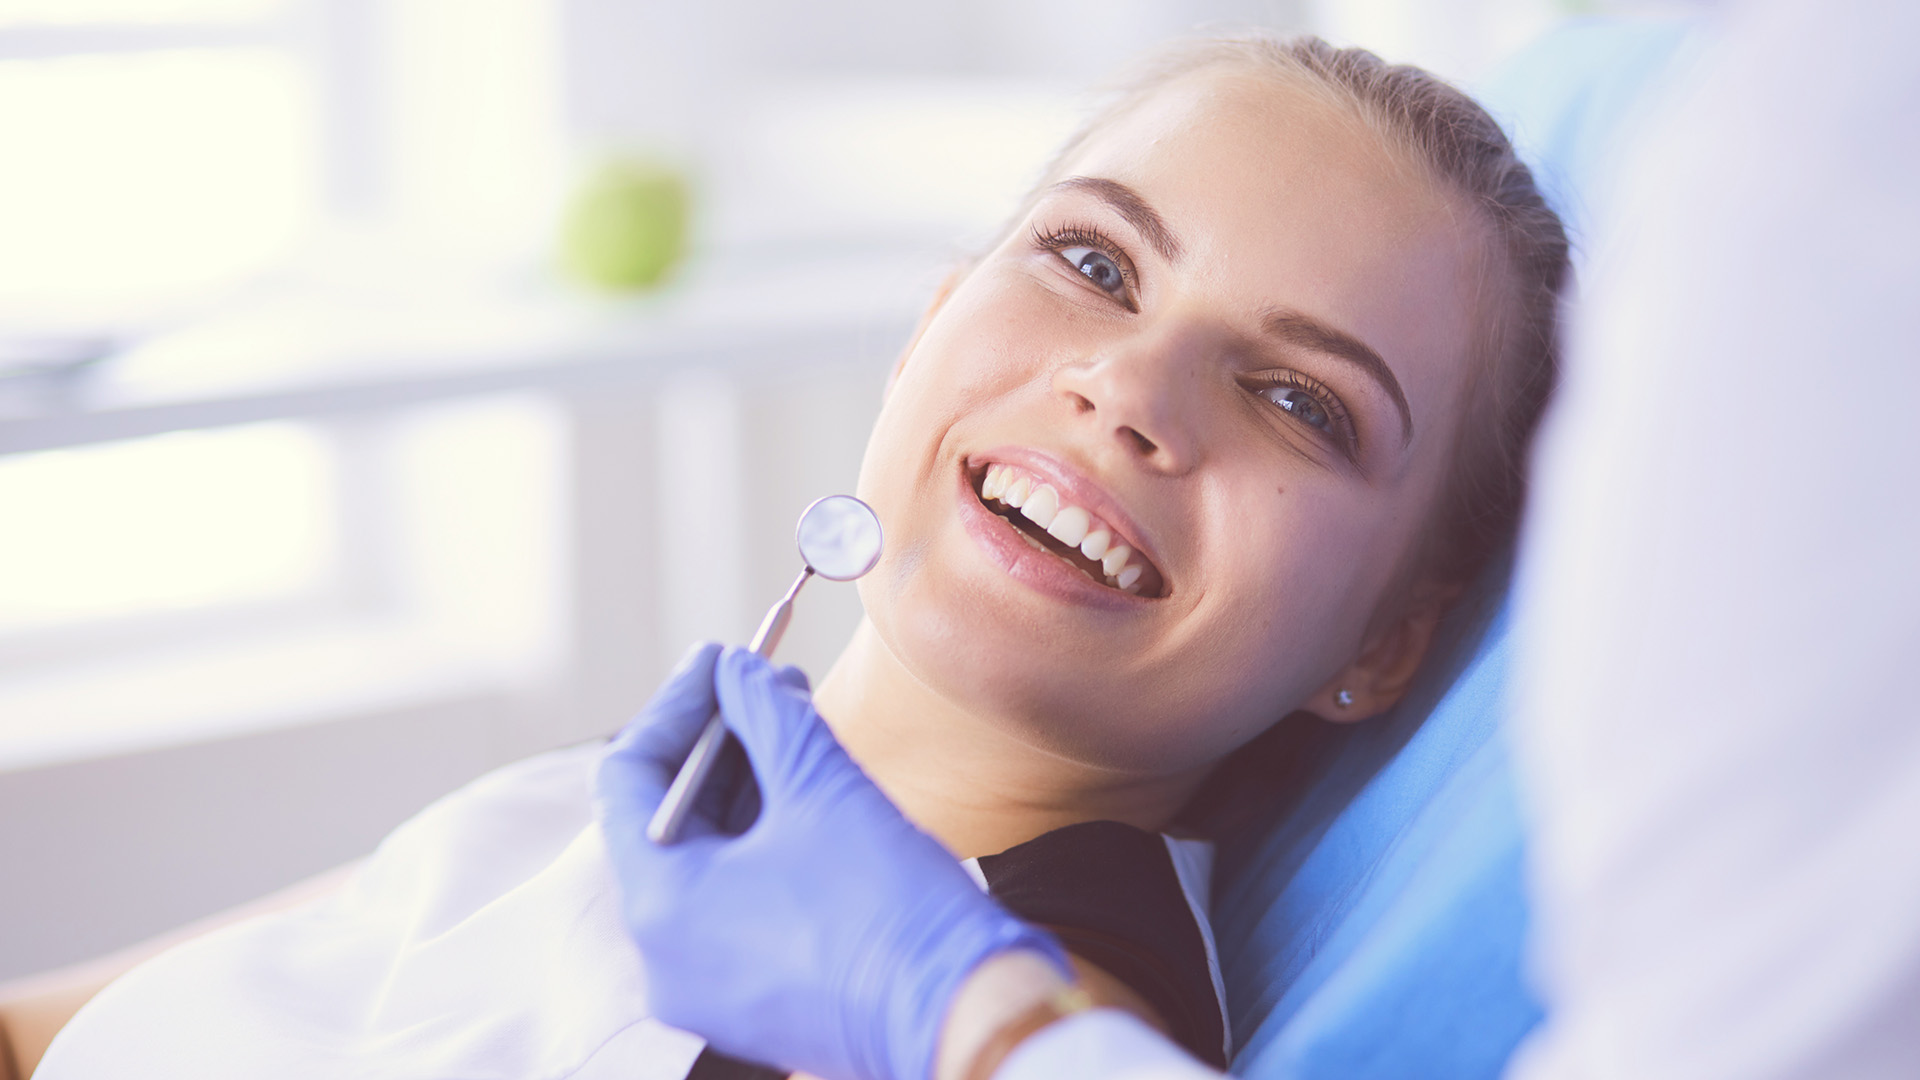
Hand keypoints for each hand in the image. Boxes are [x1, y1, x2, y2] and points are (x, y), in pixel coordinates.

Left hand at [597, 645, 1068, 1079]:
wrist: (961, 1014)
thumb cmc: (888, 907)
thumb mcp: (821, 787)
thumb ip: (766, 713)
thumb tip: (737, 669)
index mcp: (659, 904)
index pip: (630, 777)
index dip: (677, 703)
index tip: (722, 657)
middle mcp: (663, 956)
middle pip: (668, 819)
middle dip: (721, 741)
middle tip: (767, 682)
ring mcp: (706, 986)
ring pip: (706, 860)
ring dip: (746, 787)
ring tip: (798, 724)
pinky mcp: (752, 999)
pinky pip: (734, 903)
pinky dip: (762, 843)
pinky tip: (807, 792)